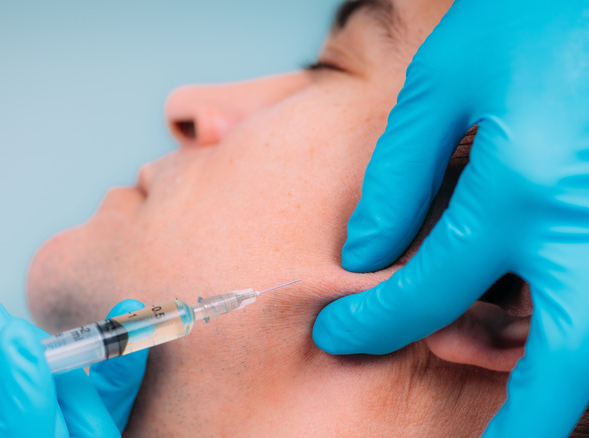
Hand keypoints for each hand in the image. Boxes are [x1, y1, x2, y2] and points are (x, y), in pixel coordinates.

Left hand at [312, 0, 588, 435]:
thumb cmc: (534, 17)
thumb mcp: (447, 80)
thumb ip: (401, 174)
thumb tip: (368, 252)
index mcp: (521, 186)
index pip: (429, 286)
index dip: (375, 321)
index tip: (339, 336)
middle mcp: (587, 224)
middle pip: (567, 358)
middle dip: (528, 422)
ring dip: (570, 389)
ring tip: (531, 414)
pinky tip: (561, 336)